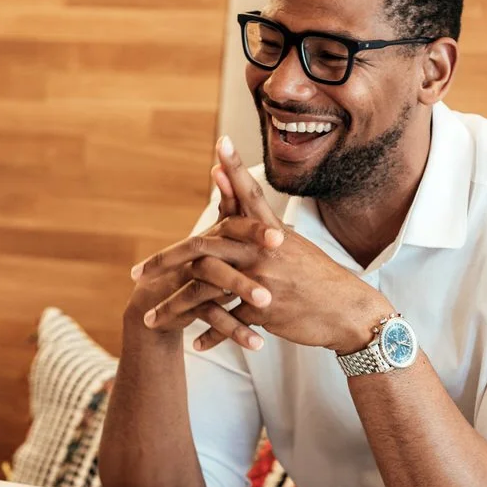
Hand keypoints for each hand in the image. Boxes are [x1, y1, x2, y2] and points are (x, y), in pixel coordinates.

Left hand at [142, 136, 392, 353]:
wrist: (350, 312)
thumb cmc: (318, 277)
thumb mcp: (292, 246)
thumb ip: (261, 227)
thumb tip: (239, 193)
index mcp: (272, 233)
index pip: (249, 194)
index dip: (235, 167)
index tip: (219, 144)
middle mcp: (264, 252)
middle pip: (203, 248)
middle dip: (165, 261)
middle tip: (136, 273)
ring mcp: (263, 281)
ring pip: (207, 292)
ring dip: (175, 307)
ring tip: (152, 320)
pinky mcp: (266, 312)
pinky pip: (228, 322)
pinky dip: (210, 334)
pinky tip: (193, 343)